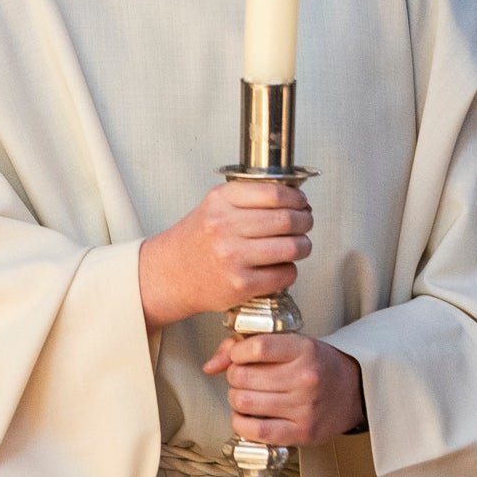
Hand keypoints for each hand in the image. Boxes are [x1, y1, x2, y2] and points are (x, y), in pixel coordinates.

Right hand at [139, 182, 311, 330]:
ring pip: (292, 247)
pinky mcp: (241, 284)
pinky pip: (284, 274)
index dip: (297, 198)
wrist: (170, 274)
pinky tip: (280, 267)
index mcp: (221, 201)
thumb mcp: (214, 206)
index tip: (301, 202)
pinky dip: (290, 271)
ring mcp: (233, 256)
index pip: (274, 193)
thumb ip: (248, 198)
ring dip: (303, 246)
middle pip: (288, 219)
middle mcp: (225, 226)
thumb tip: (294, 198)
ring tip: (299, 246)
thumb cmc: (198, 240)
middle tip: (305, 223)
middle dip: (305, 221)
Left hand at [204, 333, 364, 445]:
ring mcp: (303, 408)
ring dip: (236, 399)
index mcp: (303, 350)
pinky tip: (246, 416)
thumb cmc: (316, 365)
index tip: (239, 356)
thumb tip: (211, 365)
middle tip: (243, 377)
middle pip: (244, 376)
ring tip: (246, 396)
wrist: (353, 391)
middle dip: (234, 376)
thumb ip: (247, 345)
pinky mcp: (301, 433)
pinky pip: (256, 431)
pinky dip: (241, 423)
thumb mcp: (291, 343)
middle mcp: (304, 378)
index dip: (237, 352)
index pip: (256, 347)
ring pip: (244, 403)